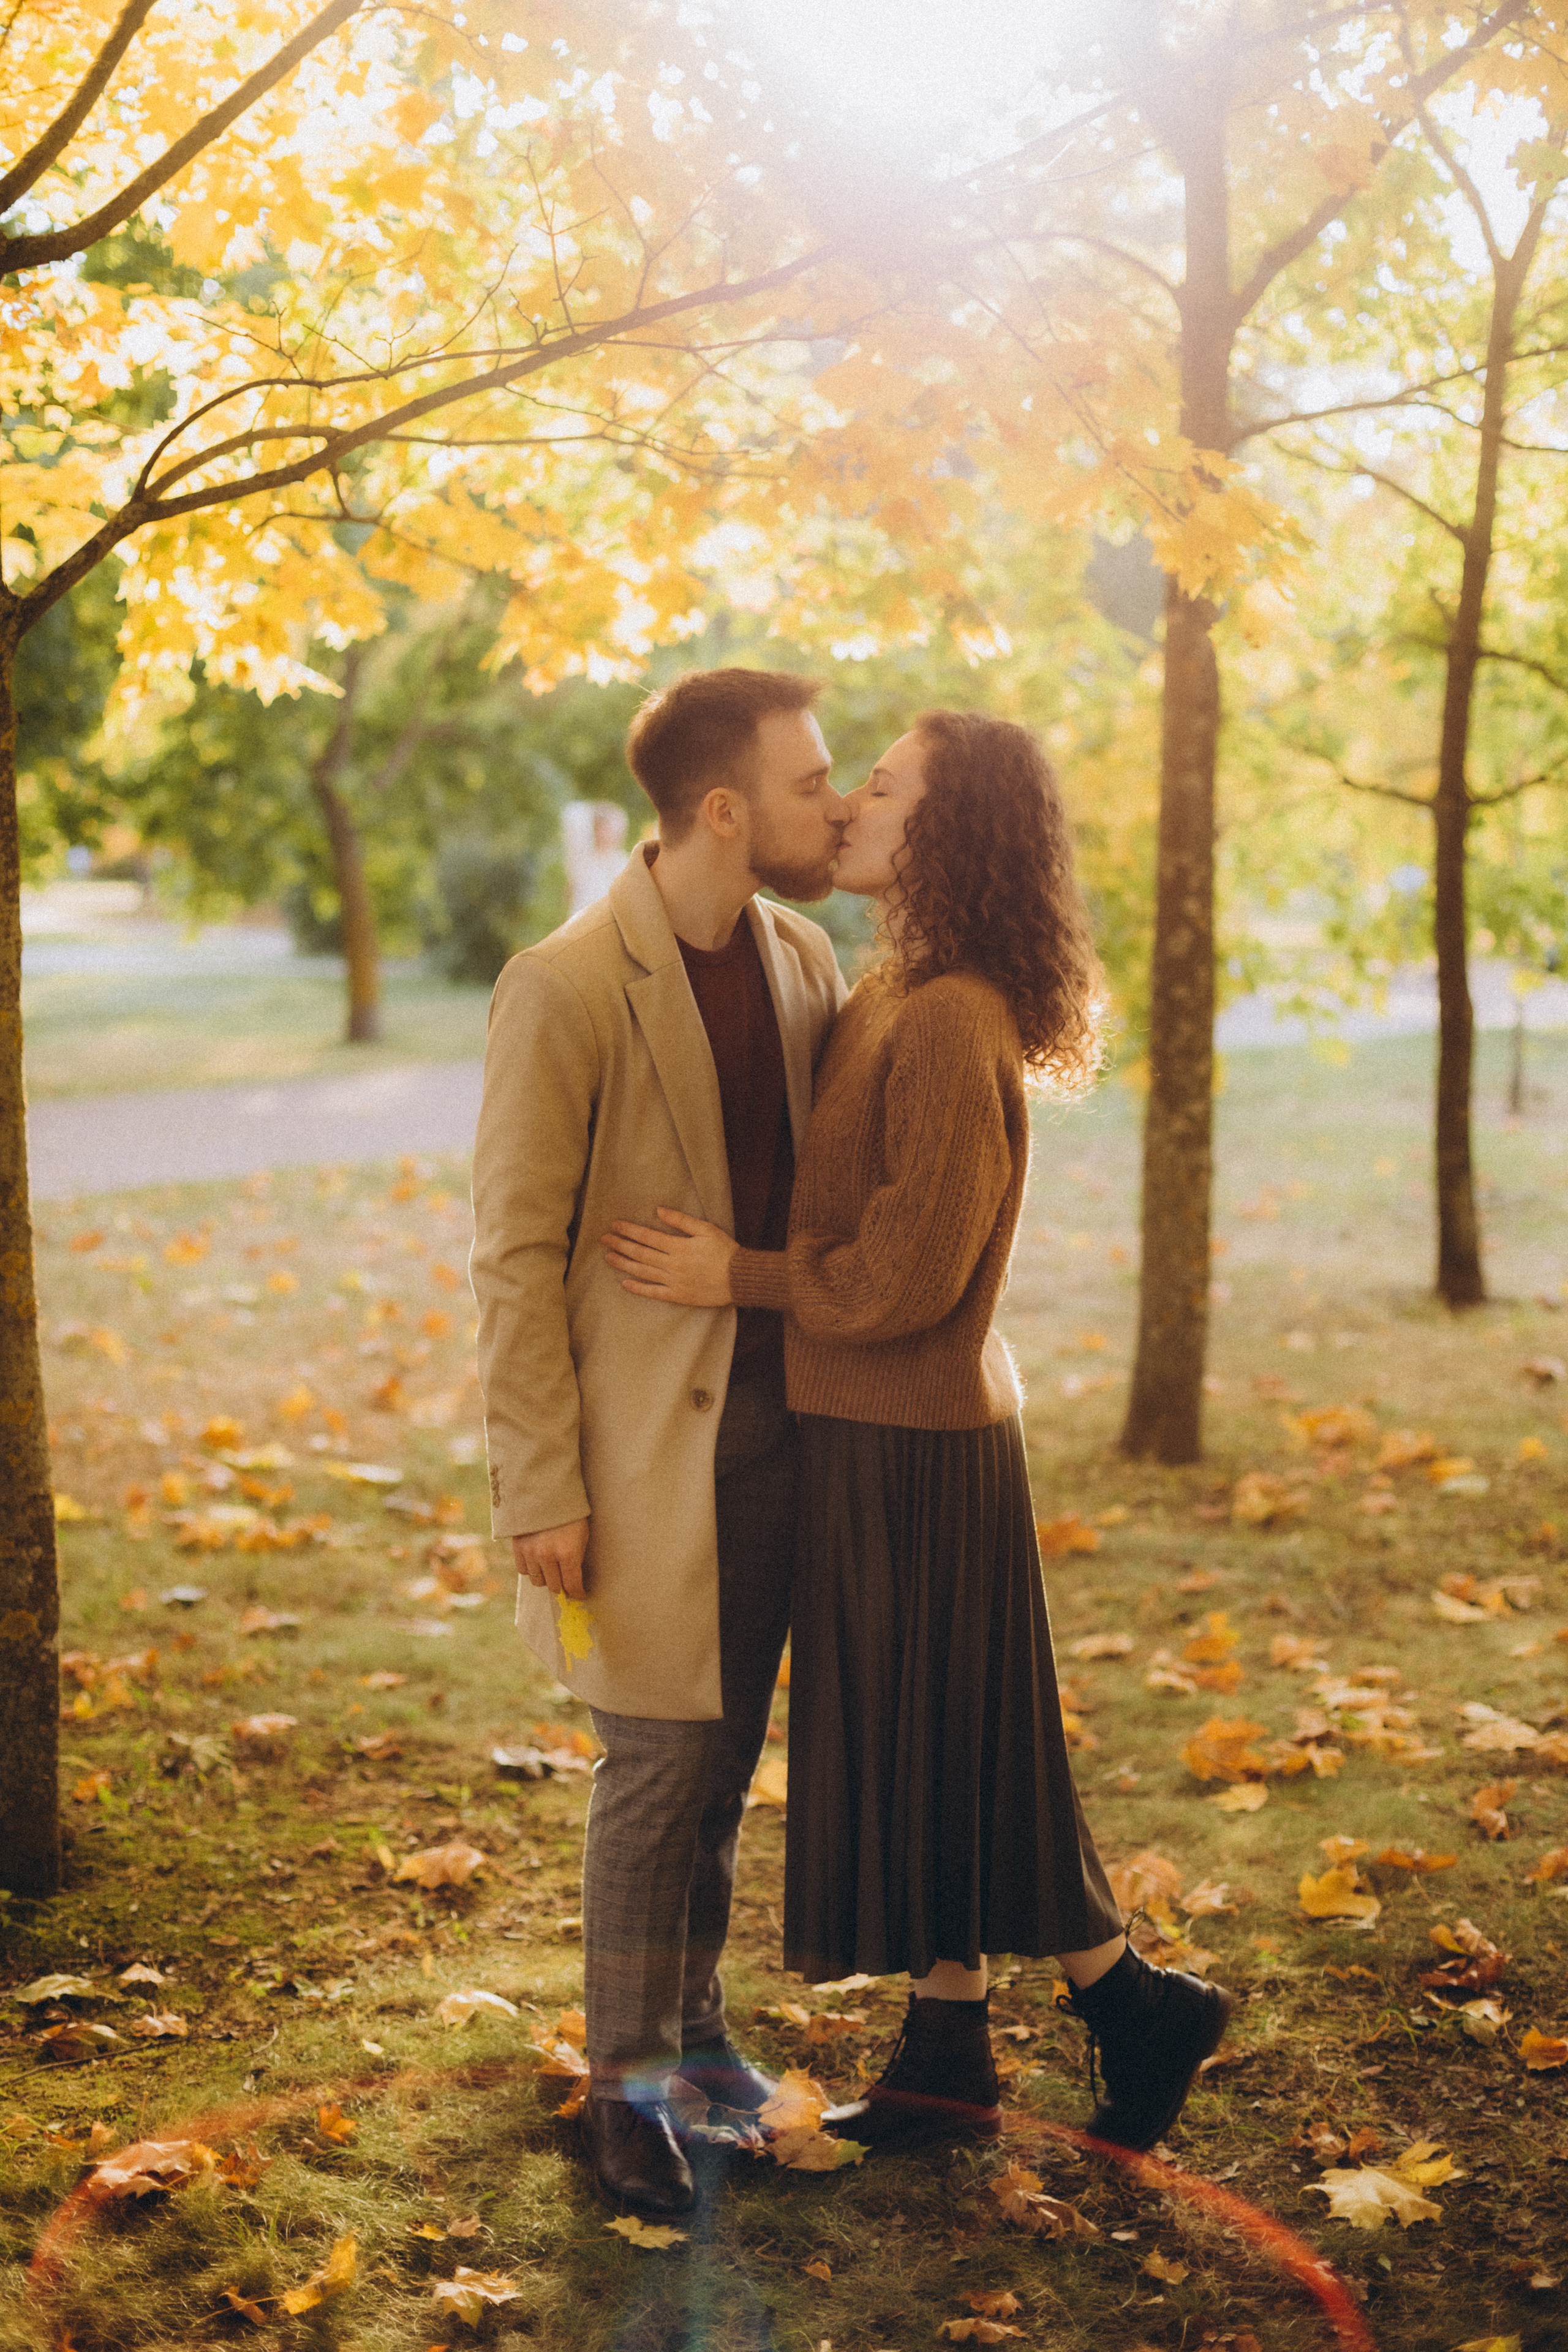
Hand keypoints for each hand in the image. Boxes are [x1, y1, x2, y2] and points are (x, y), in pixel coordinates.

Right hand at [512, 1518, 589, 1597]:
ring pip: (537, 1581)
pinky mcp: (518, 1547)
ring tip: (551, 1569)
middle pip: (554, 1586)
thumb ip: (576, 1559)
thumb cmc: (570, 1514)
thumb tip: (573, 1580)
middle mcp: (547, 1556)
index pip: (572, 1585)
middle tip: (566, 1581)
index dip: (578, 1593)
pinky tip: (537, 1561)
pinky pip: (523, 1570)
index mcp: (568, 1553)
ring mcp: (531, 1552)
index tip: (579, 1594)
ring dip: (546, 1578)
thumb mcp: (582, 1535)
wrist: (547, 1492)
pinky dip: (531, 1569)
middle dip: (562, 1586)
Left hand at [603, 1207, 737, 1305]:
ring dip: (624, 1264)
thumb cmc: (725, 1251)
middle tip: (605, 1239)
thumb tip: (659, 1210)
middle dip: (621, 1245)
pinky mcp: (678, 1295)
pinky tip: (625, 1284)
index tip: (615, 1225)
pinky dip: (638, 1289)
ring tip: (609, 1257)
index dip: (629, 1230)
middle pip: (640, 1253)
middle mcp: (672, 1265)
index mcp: (679, 1247)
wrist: (739, 1279)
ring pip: (643, 1272)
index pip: (647, 1237)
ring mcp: (674, 1282)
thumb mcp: (706, 1229)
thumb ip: (681, 1220)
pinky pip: (654, 1293)